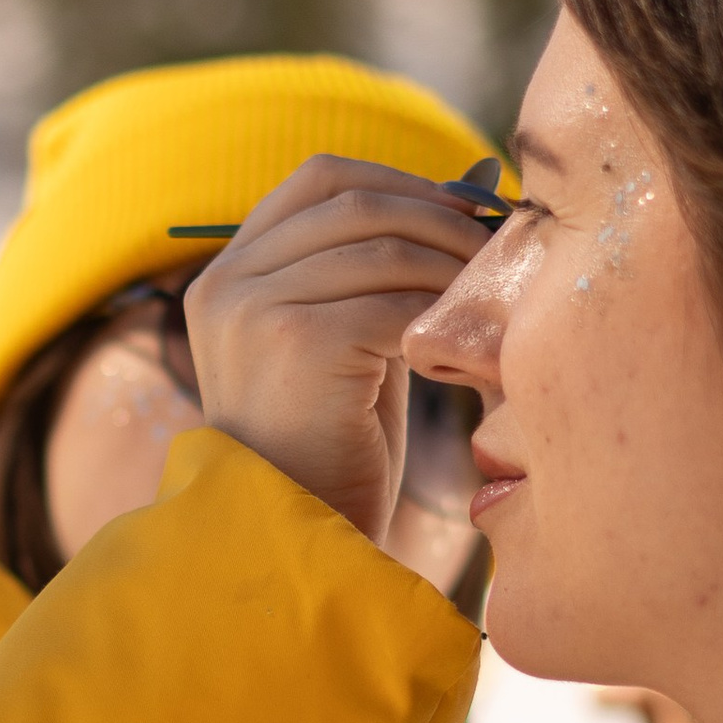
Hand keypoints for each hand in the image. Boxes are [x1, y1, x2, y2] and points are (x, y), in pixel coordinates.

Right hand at [182, 156, 495, 549]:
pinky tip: (464, 348)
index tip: (460, 211)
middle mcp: (227, 282)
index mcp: (227, 274)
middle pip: (356, 204)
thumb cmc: (331, 450)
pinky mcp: (295, 343)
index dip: (400, 182)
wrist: (293, 543)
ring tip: (486, 301)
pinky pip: (394, 304)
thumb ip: (380, 271)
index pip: (320, 180)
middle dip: (440, 219)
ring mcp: (253, 309)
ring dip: (451, 268)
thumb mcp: (344, 341)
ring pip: (384, 249)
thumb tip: (477, 182)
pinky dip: (442, 319)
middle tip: (496, 250)